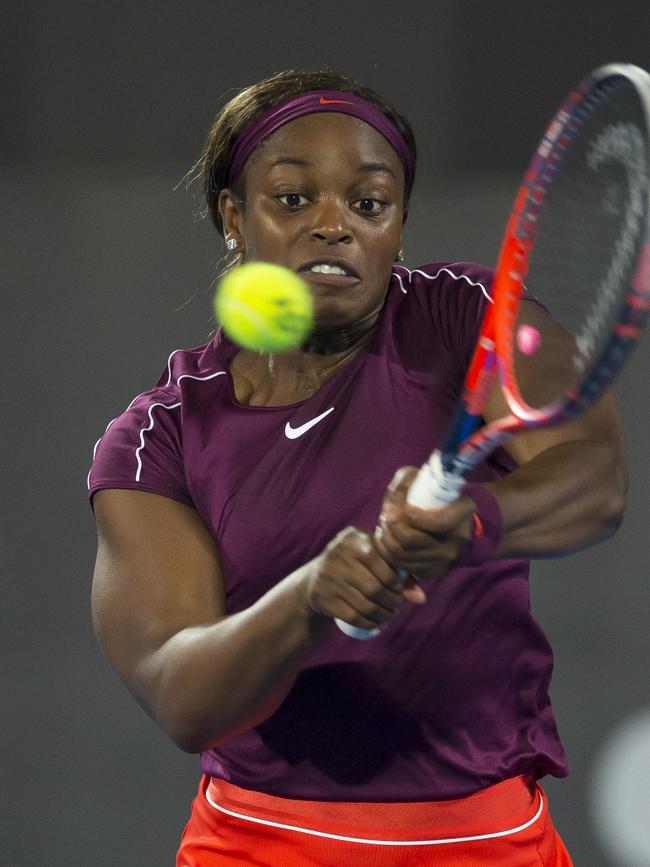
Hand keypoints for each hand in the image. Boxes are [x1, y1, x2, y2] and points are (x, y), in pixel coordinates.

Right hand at [301, 526, 425, 630]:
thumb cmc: (355, 564)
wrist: (315, 577)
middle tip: (396, 605)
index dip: (396, 581)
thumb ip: (399, 572)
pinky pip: (352, 616)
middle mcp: (338, 554)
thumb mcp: (373, 558)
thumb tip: (421, 599)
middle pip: (375, 588)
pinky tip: (376, 622)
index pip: (383, 562)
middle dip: (392, 601)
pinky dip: (369, 623)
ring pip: (365, 605)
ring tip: (389, 614)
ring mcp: (328, 576)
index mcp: (354, 538)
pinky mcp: (322, 597)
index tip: (399, 589)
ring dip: (383, 615)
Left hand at [374, 467, 474, 576]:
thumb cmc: (432, 493)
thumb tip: (393, 502)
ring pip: (403, 555)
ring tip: (383, 526)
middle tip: (385, 516)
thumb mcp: (422, 478)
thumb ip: (406, 483)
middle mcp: (458, 539)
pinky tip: (387, 539)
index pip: (437, 522)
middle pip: (412, 541)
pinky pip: (404, 566)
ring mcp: (447, 558)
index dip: (412, 517)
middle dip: (392, 527)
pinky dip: (389, 553)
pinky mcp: (434, 569)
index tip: (401, 509)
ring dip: (386, 540)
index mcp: (463, 512)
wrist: (447, 516)